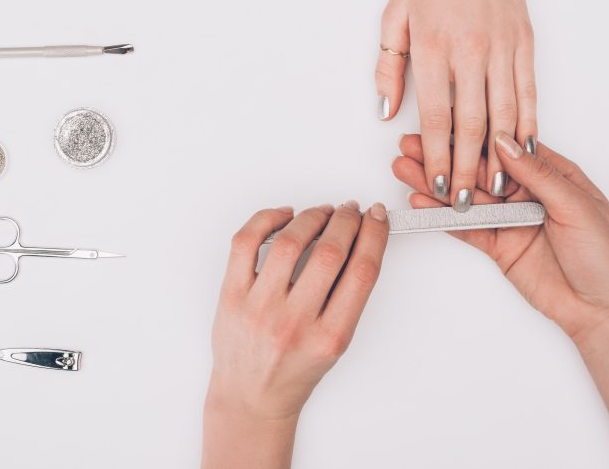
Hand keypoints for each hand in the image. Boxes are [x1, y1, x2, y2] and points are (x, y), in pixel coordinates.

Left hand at [202, 202, 387, 467]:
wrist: (251, 398)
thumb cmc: (294, 372)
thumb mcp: (335, 343)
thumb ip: (348, 297)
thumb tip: (360, 242)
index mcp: (328, 337)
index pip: (362, 271)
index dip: (374, 235)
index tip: (377, 217)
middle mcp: (293, 322)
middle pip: (330, 252)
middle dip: (347, 221)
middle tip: (351, 211)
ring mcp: (259, 308)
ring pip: (289, 241)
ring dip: (312, 217)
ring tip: (323, 213)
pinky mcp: (231, 296)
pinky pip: (246, 243)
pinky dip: (267, 219)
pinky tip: (284, 216)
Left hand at [377, 0, 536, 211]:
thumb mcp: (393, 15)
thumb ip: (388, 66)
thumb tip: (388, 112)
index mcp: (434, 46)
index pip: (438, 116)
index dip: (439, 157)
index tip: (439, 188)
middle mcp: (471, 50)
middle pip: (473, 124)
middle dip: (469, 169)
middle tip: (468, 202)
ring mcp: (503, 47)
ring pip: (505, 114)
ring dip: (501, 156)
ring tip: (498, 188)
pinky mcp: (525, 41)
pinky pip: (529, 91)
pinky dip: (529, 124)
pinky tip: (525, 149)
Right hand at [392, 132, 608, 338]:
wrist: (604, 309)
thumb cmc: (605, 255)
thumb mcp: (575, 205)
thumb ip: (537, 174)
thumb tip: (504, 141)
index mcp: (552, 173)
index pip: (505, 146)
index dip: (473, 134)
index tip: (443, 122)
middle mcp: (527, 192)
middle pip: (479, 169)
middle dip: (444, 156)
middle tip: (409, 146)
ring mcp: (510, 219)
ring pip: (467, 196)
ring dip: (436, 184)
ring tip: (404, 171)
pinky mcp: (498, 246)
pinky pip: (466, 227)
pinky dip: (443, 216)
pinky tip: (422, 204)